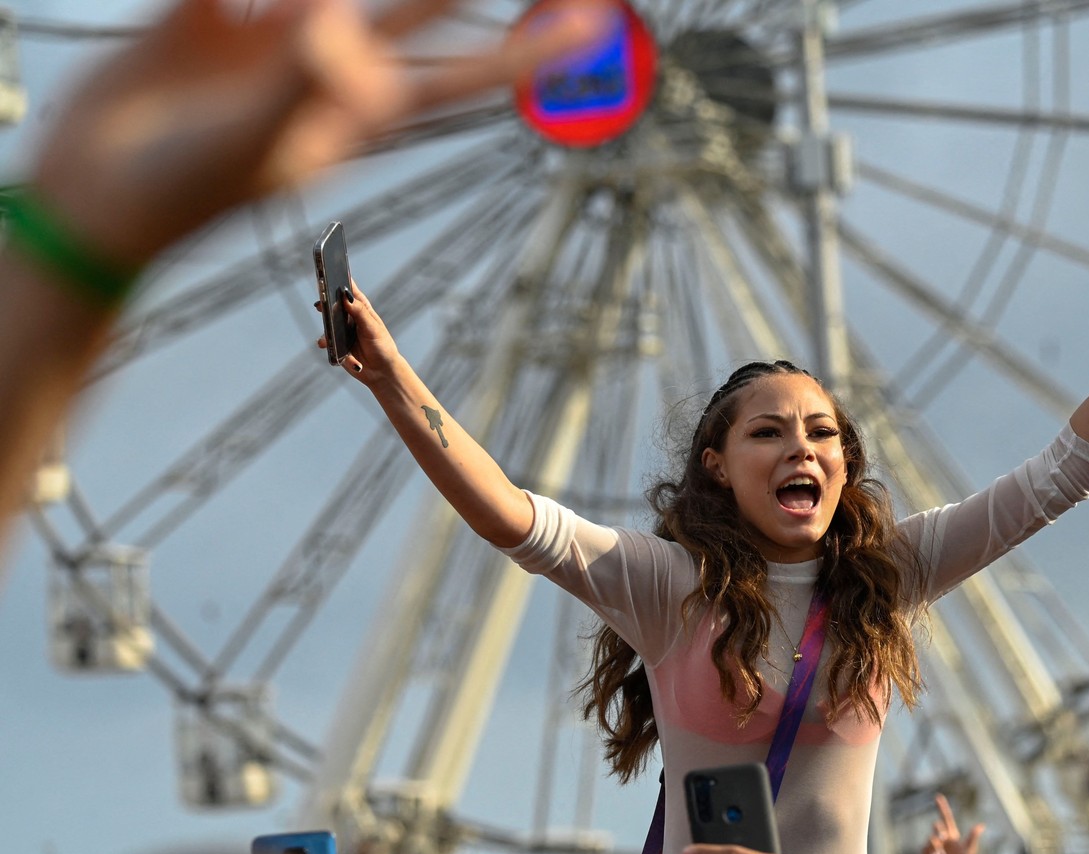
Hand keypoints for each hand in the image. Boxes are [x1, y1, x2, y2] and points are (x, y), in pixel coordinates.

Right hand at [30, 0, 612, 266]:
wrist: (93, 197)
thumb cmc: (180, 190)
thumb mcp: (252, 143)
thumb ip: (300, 87)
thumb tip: (341, 30)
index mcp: (357, 113)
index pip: (463, 77)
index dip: (526, 53)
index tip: (593, 26)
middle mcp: (326, 70)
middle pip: (418, 11)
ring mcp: (271, 41)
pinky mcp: (207, 18)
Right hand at [316, 276, 403, 380]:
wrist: (382, 372)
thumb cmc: (382, 346)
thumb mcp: (372, 328)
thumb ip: (359, 312)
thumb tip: (345, 295)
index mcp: (360, 309)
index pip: (348, 290)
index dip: (339, 279)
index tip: (329, 271)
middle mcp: (349, 318)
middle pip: (332, 306)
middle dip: (324, 305)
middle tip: (319, 305)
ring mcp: (341, 332)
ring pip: (326, 328)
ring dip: (326, 335)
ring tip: (324, 342)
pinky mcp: (337, 346)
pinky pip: (329, 346)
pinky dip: (334, 352)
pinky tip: (345, 358)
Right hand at [921, 793, 984, 853]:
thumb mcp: (969, 853)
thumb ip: (973, 839)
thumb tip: (981, 825)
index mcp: (952, 836)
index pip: (946, 818)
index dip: (942, 807)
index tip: (938, 796)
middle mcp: (942, 839)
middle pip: (937, 827)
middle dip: (938, 829)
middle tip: (943, 836)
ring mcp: (934, 847)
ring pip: (931, 838)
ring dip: (935, 844)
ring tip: (940, 853)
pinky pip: (925, 849)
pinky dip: (930, 852)